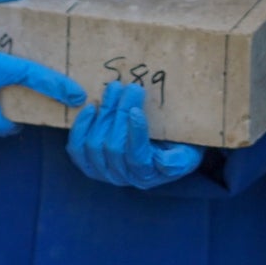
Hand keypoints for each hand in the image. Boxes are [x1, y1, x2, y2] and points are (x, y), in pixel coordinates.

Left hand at [66, 81, 200, 189]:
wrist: (164, 148)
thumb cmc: (178, 148)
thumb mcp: (188, 153)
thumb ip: (180, 159)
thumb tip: (163, 163)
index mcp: (147, 175)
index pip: (136, 157)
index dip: (135, 134)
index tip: (137, 110)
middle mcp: (123, 177)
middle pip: (113, 146)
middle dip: (121, 113)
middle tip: (130, 87)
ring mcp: (103, 171)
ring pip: (94, 145)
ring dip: (104, 113)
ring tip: (115, 90)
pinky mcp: (88, 162)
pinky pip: (77, 149)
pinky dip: (81, 128)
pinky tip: (91, 108)